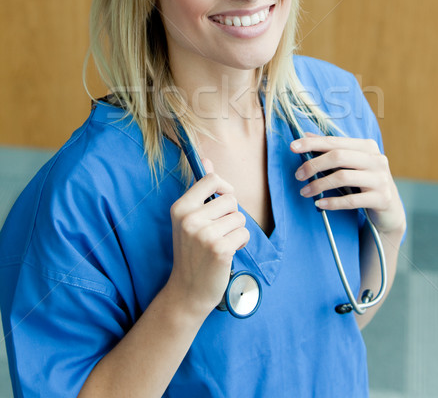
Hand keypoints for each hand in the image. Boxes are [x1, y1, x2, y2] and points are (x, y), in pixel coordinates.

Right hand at [167, 159, 249, 316]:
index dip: (223, 187)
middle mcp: (189, 219)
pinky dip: (240, 242)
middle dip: (231, 215)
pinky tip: (227, 253)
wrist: (187, 291)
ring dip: (236, 230)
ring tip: (221, 243)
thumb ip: (200, 190)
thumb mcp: (188, 219)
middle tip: (217, 232)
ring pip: (239, 217)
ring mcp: (204, 234)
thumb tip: (207, 160)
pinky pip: (244, 233)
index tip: (222, 201)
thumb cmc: (191, 252)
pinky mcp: (219, 249)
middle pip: (231, 199)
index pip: (211, 180)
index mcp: (180, 208)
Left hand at [290, 133, 404, 233]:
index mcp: (367, 146)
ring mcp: (381, 179)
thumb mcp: (351, 164)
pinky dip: (332, 202)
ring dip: (319, 185)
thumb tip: (306, 136)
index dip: (312, 143)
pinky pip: (351, 200)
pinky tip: (320, 203)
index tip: (292, 147)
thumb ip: (331, 150)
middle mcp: (376, 159)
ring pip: (343, 177)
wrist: (390, 210)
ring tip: (305, 192)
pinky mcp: (382, 198)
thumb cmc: (365, 182)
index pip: (334, 141)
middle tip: (298, 175)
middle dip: (313, 165)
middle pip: (338, 156)